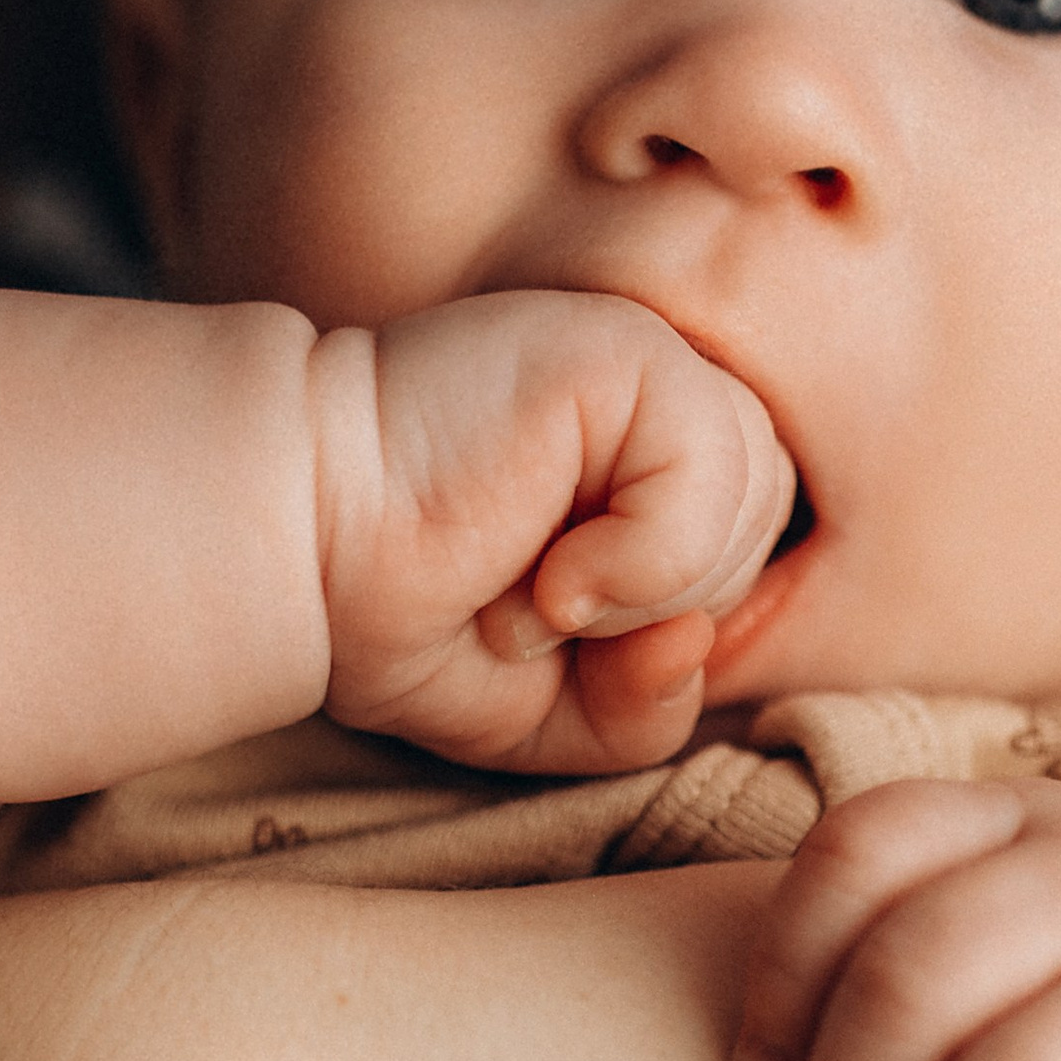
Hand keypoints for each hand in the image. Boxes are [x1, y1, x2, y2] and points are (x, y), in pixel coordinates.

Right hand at [310, 289, 795, 770]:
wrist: (296, 547)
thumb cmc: (401, 614)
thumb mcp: (554, 710)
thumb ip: (655, 703)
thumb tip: (700, 640)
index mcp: (646, 450)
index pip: (748, 552)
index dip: (668, 634)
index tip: (552, 641)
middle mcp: (653, 392)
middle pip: (763, 527)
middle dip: (657, 614)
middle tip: (531, 614)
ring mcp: (643, 359)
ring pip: (753, 498)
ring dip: (647, 591)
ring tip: (534, 593)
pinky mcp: (623, 350)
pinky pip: (713, 473)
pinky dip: (644, 560)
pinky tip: (551, 574)